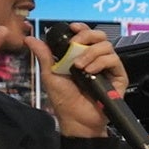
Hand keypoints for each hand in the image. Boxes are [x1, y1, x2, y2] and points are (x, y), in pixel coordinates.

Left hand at [35, 21, 126, 139]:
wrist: (77, 120)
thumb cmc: (64, 101)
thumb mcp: (50, 75)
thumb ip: (44, 55)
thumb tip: (30, 39)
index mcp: (82, 57)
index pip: (86, 35)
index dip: (82, 28)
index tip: (73, 28)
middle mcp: (96, 60)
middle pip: (99, 36)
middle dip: (87, 36)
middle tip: (76, 45)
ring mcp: (108, 68)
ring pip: (106, 46)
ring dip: (90, 53)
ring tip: (79, 66)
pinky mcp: (119, 77)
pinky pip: (113, 60)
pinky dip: (100, 62)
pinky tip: (89, 71)